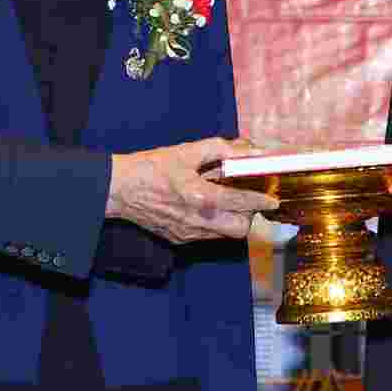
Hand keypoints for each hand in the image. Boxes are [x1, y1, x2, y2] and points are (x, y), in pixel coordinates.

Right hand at [109, 138, 275, 245]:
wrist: (118, 190)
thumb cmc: (151, 168)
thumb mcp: (186, 152)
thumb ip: (219, 150)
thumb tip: (246, 150)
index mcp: (199, 197)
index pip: (240, 203)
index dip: (260, 201)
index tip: (273, 200)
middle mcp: (196, 220)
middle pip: (239, 229)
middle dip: (248, 217)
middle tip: (246, 201)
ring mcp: (187, 233)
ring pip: (223, 235)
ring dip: (231, 221)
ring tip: (223, 202)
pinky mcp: (178, 240)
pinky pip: (206, 237)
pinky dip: (213, 225)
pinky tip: (204, 209)